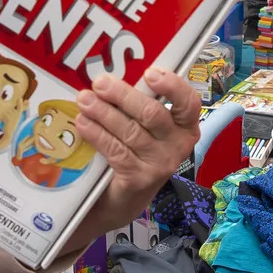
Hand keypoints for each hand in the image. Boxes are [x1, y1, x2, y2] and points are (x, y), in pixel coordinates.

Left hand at [70, 67, 201, 239]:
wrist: (124, 199)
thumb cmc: (136, 152)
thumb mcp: (146, 129)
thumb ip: (139, 105)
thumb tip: (111, 78)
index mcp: (185, 126)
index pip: (189, 102)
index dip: (171, 85)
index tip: (150, 73)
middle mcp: (178, 145)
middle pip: (153, 114)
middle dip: (123, 95)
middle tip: (100, 83)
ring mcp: (160, 164)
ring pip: (130, 131)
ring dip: (104, 113)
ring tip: (84, 100)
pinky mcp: (139, 179)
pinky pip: (116, 150)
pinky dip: (97, 134)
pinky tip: (83, 123)